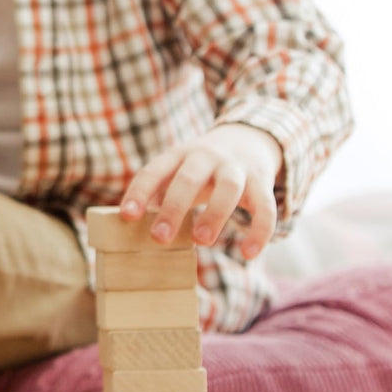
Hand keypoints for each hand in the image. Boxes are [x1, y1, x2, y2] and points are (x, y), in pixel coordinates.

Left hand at [119, 125, 281, 258]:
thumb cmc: (201, 168)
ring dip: (214, 214)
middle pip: (189, 179)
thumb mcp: (177, 171)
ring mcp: (236, 167)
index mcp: (178, 155)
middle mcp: (206, 157)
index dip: (139, 192)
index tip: (127, 216)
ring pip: (228, 187)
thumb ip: (158, 194)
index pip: (154, 171)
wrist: (247, 138)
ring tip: (201, 241)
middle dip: (173, 208)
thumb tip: (127, 229)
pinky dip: (259, 230)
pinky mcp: (261, 181)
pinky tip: (249, 253)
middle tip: (159, 238)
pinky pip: (265, 206)